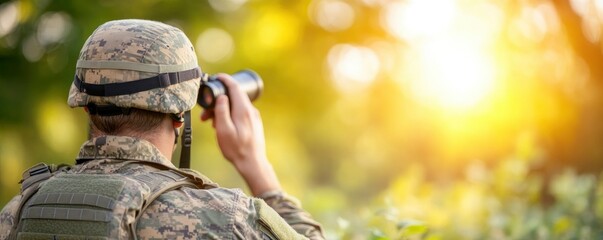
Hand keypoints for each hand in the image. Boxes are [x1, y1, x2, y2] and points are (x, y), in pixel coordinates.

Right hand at [200, 73, 280, 195]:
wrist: (252, 163)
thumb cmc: (236, 148)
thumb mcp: (223, 130)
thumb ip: (221, 111)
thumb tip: (221, 97)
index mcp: (243, 110)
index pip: (235, 87)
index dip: (225, 79)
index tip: (217, 77)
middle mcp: (251, 110)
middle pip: (234, 96)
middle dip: (218, 100)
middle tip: (205, 113)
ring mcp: (254, 117)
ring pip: (236, 106)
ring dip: (222, 110)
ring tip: (211, 124)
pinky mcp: (254, 123)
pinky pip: (240, 113)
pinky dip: (230, 115)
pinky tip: (222, 127)